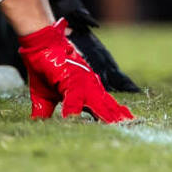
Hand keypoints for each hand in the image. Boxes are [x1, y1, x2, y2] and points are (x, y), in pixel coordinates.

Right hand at [18, 21, 132, 122]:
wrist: (41, 45)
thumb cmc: (44, 70)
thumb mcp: (44, 98)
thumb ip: (44, 112)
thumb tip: (38, 125)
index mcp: (86, 91)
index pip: (103, 107)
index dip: (111, 117)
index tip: (122, 125)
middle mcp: (89, 86)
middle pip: (106, 106)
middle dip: (117, 117)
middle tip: (133, 126)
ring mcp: (83, 82)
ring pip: (97, 104)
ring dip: (106, 116)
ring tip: (117, 126)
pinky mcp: (72, 79)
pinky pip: (74, 100)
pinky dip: (73, 111)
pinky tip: (73, 121)